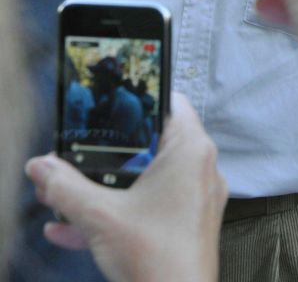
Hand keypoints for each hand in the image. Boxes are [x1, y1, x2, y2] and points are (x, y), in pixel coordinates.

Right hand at [25, 93, 226, 281]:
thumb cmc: (156, 257)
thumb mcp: (100, 216)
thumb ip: (65, 187)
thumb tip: (40, 166)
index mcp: (190, 149)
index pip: (169, 101)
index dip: (138, 97)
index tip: (108, 104)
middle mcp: (200, 167)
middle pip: (150, 142)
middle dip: (106, 154)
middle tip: (73, 156)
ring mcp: (196, 196)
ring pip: (145, 179)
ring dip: (104, 186)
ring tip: (63, 195)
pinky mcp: (188, 223)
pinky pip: (150, 206)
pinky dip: (118, 211)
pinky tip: (69, 230)